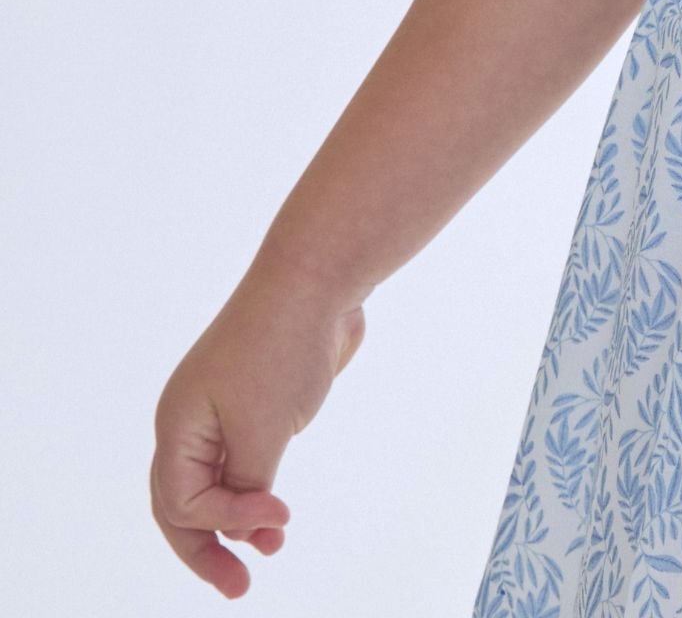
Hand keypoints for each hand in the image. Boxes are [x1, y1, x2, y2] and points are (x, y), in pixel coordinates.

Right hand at [150, 259, 368, 596]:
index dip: (226, 522)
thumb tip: (250, 521)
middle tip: (239, 587)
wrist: (319, 279)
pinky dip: (258, 490)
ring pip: (217, 483)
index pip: (181, 504)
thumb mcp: (262, 429)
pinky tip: (279, 510)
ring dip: (240, 520)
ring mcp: (223, 410)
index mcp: (178, 426)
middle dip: (209, 548)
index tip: (278, 518)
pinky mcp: (258, 401)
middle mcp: (191, 421)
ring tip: (274, 547)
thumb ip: (250, 483)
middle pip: (183, 504)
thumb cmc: (282, 347)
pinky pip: (246, 458)